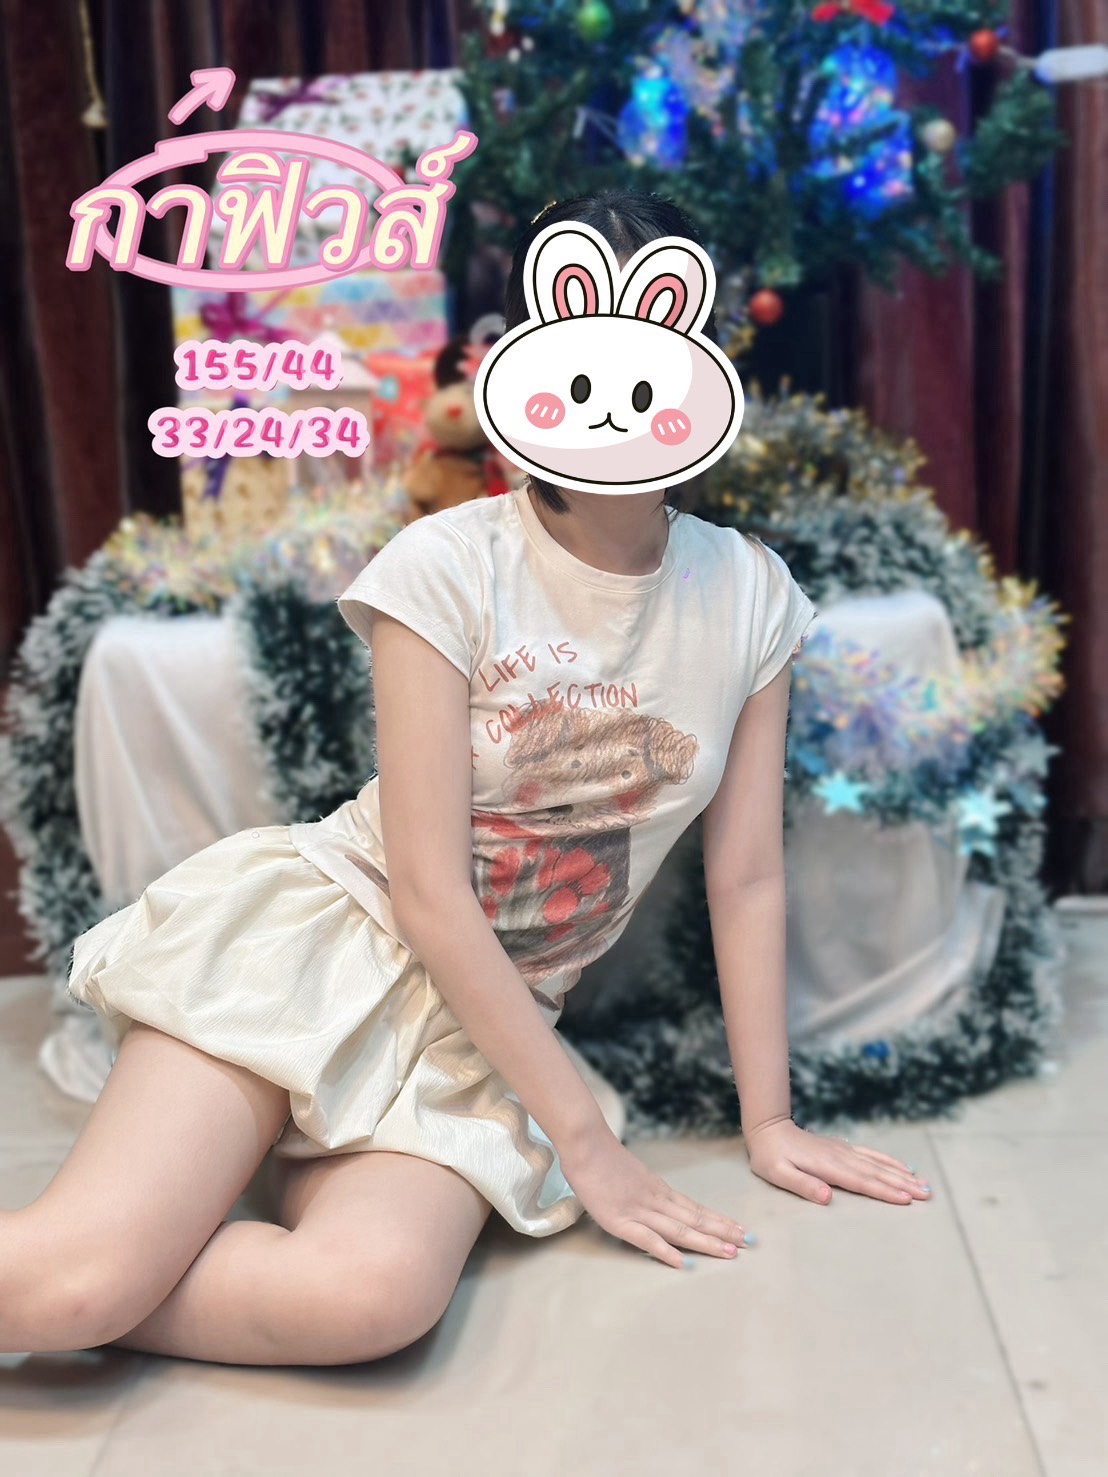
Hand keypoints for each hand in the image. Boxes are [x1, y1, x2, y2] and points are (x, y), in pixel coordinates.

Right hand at [561, 1131, 749, 1269]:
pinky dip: (666, 1251)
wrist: (585, 1143)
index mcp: (659, 1189)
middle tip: (749, 1243)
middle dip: (723, 1233)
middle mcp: (656, 1200)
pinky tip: (684, 1262)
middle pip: (695, 1219)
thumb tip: (655, 1202)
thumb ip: (644, 1189)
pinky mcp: (620, 1220)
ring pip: (680, 1229)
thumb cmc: (603, 1157)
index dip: (719, 1220)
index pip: (696, 1208)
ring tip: (730, 1253)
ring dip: (706, 1242)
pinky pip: (647, 1238)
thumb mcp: (632, 1174)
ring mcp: (639, 1210)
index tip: (740, 1229)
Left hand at [744, 1117, 931, 1205]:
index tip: (907, 1200)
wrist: (768, 1129)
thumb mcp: (779, 1174)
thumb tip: (828, 1197)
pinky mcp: (843, 1148)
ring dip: (902, 1174)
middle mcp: (841, 1157)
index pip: (862, 1182)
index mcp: (828, 1167)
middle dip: (903, 1185)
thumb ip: (803, 1185)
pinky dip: (890, 1161)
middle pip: (877, 1173)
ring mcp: (844, 1151)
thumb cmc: (770, 1157)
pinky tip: (904, 1167)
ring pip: (878, 1164)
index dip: (885, 1192)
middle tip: (927, 1195)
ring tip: (924, 1184)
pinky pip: (872, 1155)